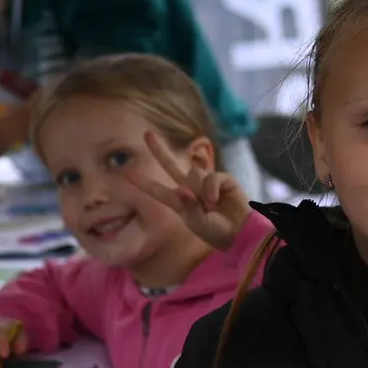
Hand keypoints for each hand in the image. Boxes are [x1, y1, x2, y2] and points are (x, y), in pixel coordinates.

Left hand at [121, 130, 252, 251]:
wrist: (240, 233)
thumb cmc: (217, 232)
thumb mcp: (197, 223)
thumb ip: (189, 206)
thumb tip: (183, 190)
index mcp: (180, 203)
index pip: (158, 191)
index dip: (144, 183)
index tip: (127, 174)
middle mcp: (190, 189)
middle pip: (171, 166)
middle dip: (159, 150)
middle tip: (147, 134)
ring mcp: (206, 183)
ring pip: (194, 174)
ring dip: (201, 192)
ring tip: (211, 207)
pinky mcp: (223, 180)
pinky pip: (212, 176)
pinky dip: (212, 189)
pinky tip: (216, 200)